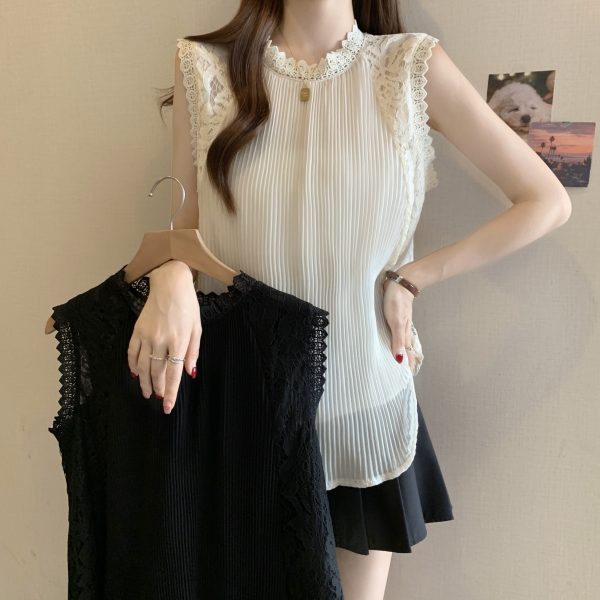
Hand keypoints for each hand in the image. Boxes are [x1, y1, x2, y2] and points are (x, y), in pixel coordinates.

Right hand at [127, 260, 200, 413]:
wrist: (170, 283)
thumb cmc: (188, 306)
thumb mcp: (197, 328)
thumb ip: (193, 352)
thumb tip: (189, 373)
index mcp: (179, 340)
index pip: (173, 373)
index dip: (170, 391)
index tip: (167, 406)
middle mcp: (162, 340)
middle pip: (157, 372)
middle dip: (157, 389)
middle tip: (157, 400)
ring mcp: (147, 335)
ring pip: (143, 365)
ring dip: (144, 381)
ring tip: (146, 392)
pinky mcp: (137, 330)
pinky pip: (132, 352)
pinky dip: (133, 365)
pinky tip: (135, 374)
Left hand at [382, 274, 415, 373]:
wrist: (401, 283)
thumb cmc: (396, 301)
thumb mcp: (396, 322)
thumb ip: (397, 340)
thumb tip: (400, 360)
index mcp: (404, 334)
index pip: (407, 354)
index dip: (407, 365)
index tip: (408, 377)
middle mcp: (404, 330)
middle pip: (406, 349)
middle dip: (406, 360)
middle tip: (405, 372)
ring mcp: (401, 323)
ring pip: (402, 341)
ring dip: (402, 351)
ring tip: (401, 360)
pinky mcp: (397, 317)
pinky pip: (398, 333)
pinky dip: (397, 340)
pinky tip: (394, 340)